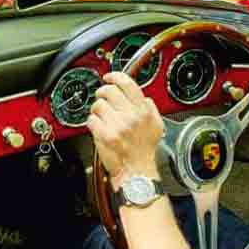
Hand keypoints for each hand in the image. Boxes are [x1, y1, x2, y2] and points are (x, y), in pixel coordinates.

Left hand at [87, 72, 163, 187]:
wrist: (137, 172)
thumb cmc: (144, 151)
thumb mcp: (156, 126)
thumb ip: (150, 108)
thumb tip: (142, 97)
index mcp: (144, 111)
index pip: (127, 83)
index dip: (115, 76)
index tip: (109, 77)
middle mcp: (132, 116)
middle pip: (109, 91)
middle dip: (102, 93)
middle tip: (102, 99)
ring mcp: (118, 125)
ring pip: (98, 105)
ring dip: (96, 110)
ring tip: (101, 118)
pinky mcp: (106, 135)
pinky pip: (91, 120)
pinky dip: (92, 123)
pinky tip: (98, 128)